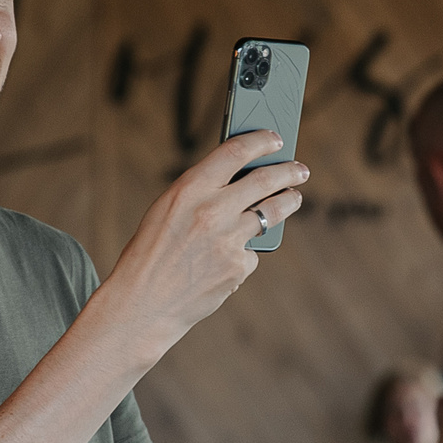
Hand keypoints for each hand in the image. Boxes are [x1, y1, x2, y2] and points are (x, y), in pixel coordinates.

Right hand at [94, 130, 306, 360]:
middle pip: (265, 180)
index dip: (260, 141)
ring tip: (294, 198)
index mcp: (189, 188)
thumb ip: (201, 193)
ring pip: (270, 213)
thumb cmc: (151, 253)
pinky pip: (250, 252)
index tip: (275, 139)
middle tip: (300, 169)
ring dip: (288, 202)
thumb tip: (242, 179)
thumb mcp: (167, 210)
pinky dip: (243, 253)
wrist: (143, 303)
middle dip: (288, 172)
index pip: (235, 151)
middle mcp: (212, 210)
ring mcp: (228, 239)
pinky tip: (226, 261)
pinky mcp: (237, 266)